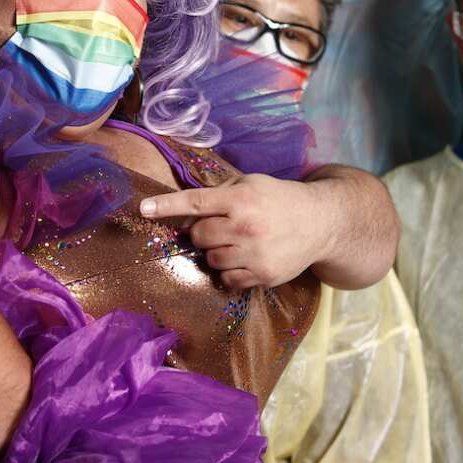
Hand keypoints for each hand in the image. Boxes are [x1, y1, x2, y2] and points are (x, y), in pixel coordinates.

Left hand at [139, 173, 331, 289]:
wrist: (320, 223)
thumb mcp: (251, 183)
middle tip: (221, 226)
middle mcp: (245, 226)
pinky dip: (229, 270)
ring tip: (237, 241)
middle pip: (198, 235)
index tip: (142, 209)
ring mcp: (254, 254)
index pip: (195, 202)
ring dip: (216, 251)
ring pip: (210, 259)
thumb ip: (220, 192)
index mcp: (240, 198)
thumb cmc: (279, 199)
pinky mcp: (263, 276)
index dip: (166, 206)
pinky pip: (227, 278)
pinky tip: (246, 258)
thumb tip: (186, 210)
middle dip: (203, 231)